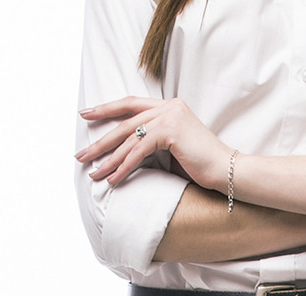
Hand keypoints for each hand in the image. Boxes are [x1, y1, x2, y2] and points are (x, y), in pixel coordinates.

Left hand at [76, 96, 231, 189]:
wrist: (226, 170)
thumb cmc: (200, 165)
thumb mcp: (171, 149)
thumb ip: (152, 143)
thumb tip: (125, 153)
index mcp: (168, 106)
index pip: (131, 104)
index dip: (106, 108)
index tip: (85, 114)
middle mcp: (168, 107)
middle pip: (124, 122)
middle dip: (100, 141)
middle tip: (79, 154)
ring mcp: (170, 116)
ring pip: (129, 139)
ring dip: (108, 159)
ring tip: (93, 174)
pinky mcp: (171, 131)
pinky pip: (139, 151)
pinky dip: (124, 167)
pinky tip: (112, 180)